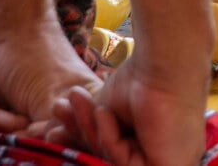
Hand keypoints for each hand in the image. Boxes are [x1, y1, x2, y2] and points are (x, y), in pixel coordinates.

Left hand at [0, 23, 100, 138]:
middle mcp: (62, 113)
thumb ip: (52, 127)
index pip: (78, 138)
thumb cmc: (36, 56)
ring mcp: (34, 112)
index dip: (58, 139)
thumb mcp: (49, 96)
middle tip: (14, 119)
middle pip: (43, 143)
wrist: (4, 28)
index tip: (41, 129)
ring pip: (16, 138)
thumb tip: (50, 146)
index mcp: (85, 107)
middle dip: (20, 133)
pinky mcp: (9, 110)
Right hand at [51, 52, 206, 165]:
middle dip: (79, 134)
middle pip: (108, 157)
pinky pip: (125, 165)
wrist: (164, 62)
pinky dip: (109, 140)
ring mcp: (166, 163)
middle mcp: (161, 156)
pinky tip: (105, 114)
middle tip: (57, 109)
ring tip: (78, 97)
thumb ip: (87, 129)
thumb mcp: (104, 110)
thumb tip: (51, 137)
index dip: (82, 138)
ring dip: (89, 130)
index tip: (55, 122)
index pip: (110, 150)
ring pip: (113, 162)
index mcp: (152, 144)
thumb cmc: (140, 78)